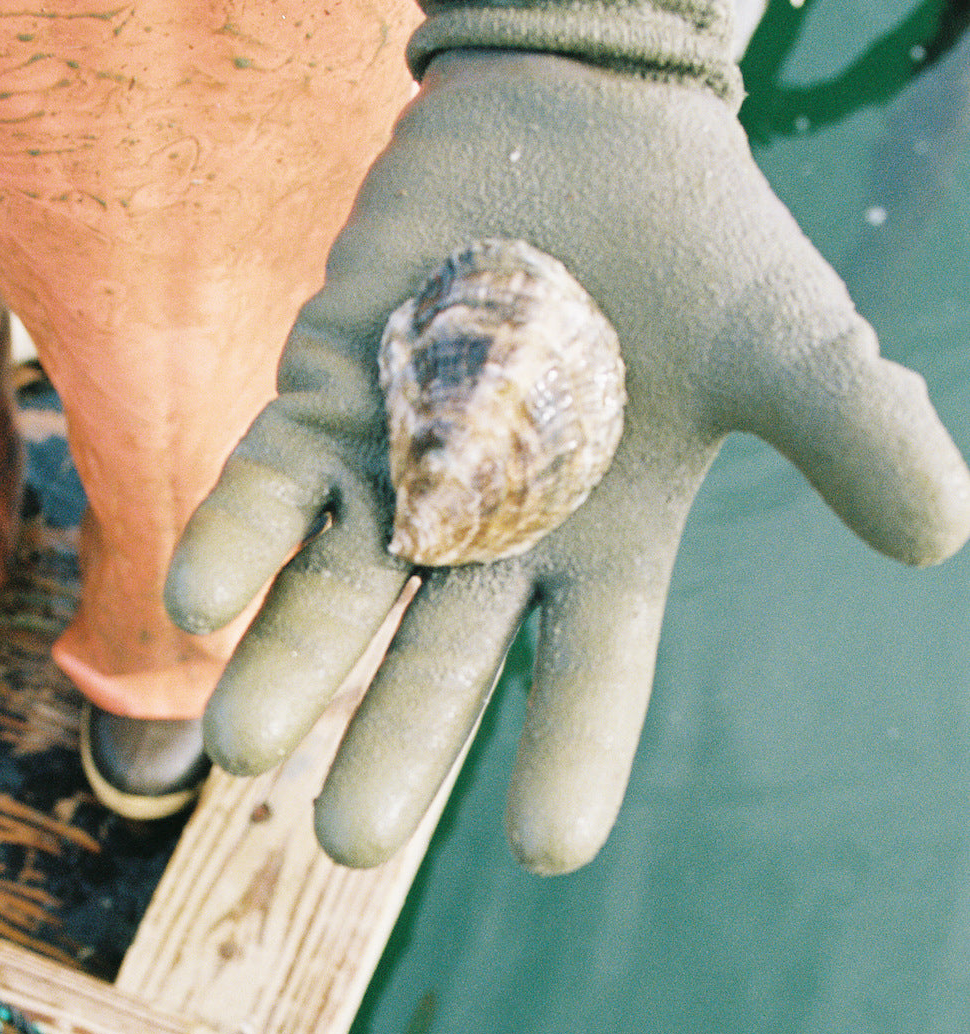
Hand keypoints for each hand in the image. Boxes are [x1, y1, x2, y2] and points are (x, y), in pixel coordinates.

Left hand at [164, 49, 969, 873]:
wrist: (585, 129)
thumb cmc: (695, 249)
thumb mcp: (785, 343)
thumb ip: (848, 429)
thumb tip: (944, 528)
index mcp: (600, 546)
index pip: (588, 674)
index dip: (568, 756)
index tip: (543, 848)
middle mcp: (486, 531)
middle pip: (436, 656)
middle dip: (395, 743)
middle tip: (345, 842)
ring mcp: (398, 468)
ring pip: (334, 589)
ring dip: (290, 666)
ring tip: (241, 748)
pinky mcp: (328, 395)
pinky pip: (272, 481)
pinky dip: (236, 539)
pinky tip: (195, 605)